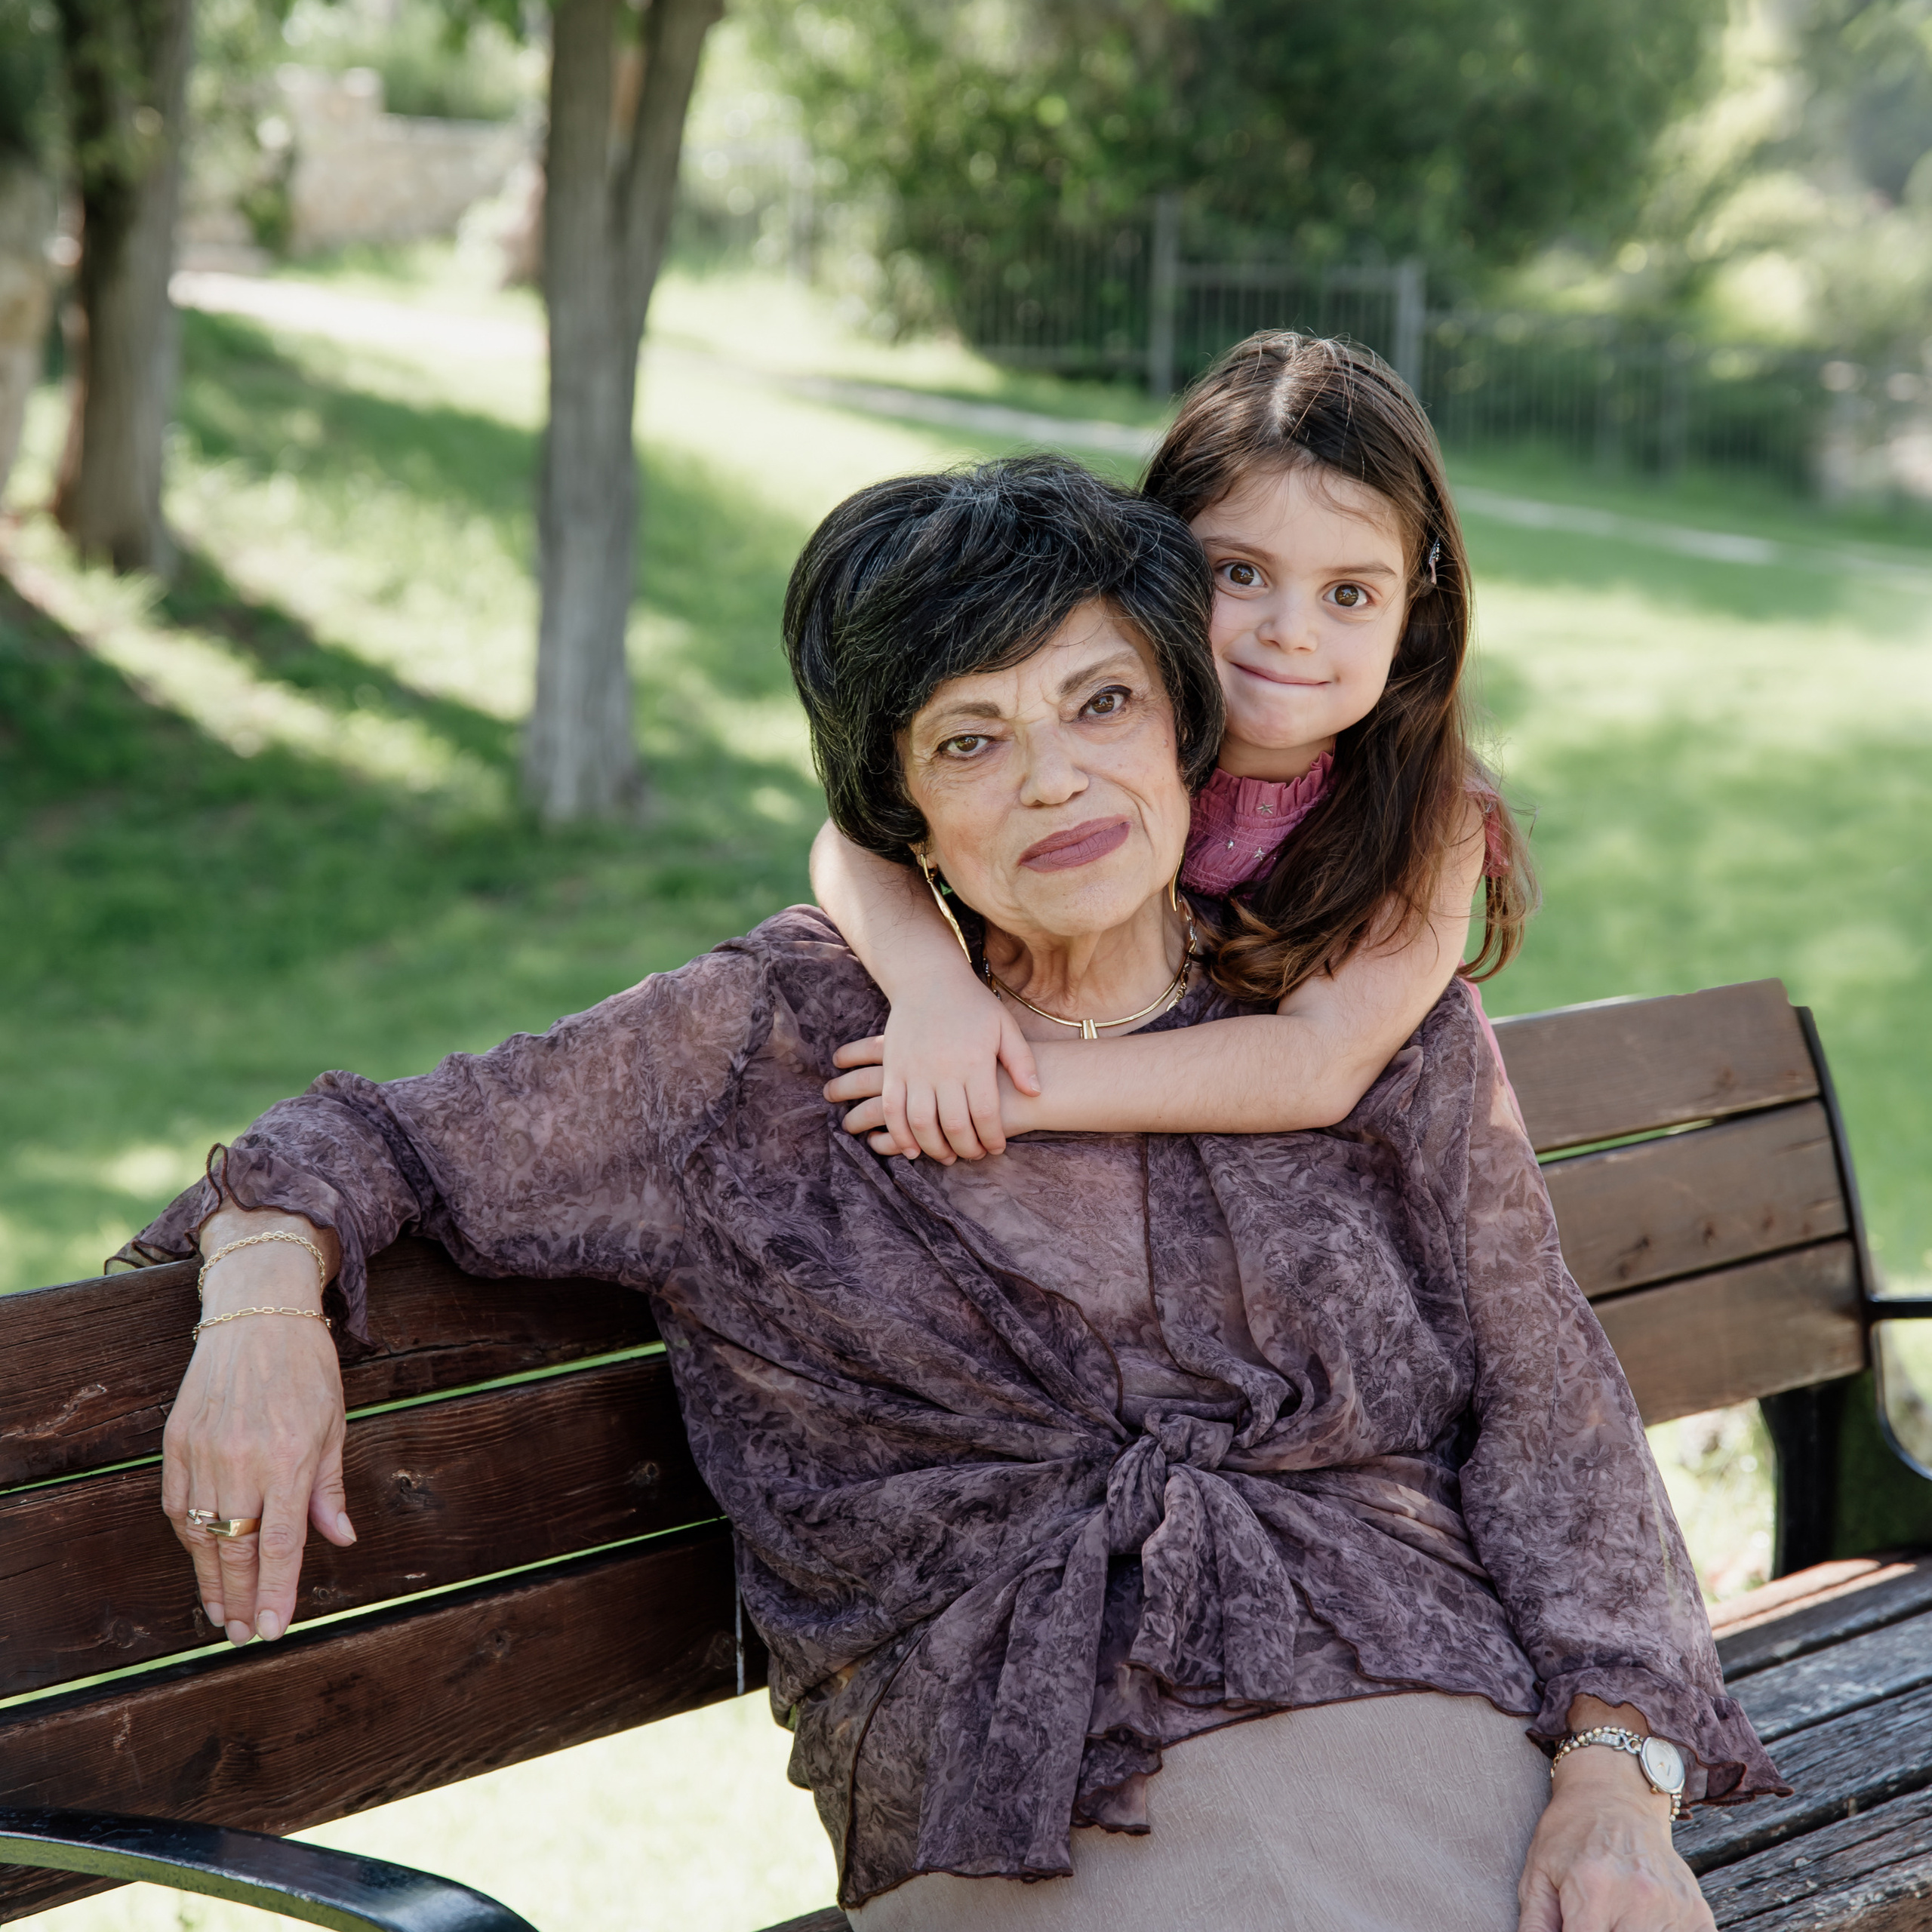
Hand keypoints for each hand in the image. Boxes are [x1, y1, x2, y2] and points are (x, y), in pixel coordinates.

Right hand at [160, 1214, 355, 1645]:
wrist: (257, 1313)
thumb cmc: (307, 1367)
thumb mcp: (334, 1423)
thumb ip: (329, 1487)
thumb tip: (341, 1539)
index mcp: (290, 1456)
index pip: (280, 1544)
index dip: (276, 1593)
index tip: (272, 1630)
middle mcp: (243, 1459)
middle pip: (236, 1550)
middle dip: (240, 1599)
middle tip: (243, 1634)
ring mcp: (204, 1451)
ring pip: (202, 1535)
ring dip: (210, 1578)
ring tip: (221, 1612)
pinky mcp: (176, 1441)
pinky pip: (178, 1506)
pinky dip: (189, 1537)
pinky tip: (202, 1559)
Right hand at [823, 982, 1038, 1161]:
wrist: (927, 979)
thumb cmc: (972, 1004)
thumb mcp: (1004, 1026)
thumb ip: (1021, 1060)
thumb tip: (1035, 1093)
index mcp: (974, 1061)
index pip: (986, 1114)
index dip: (993, 1138)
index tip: (997, 1148)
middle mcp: (943, 1069)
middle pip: (955, 1125)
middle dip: (967, 1149)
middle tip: (975, 1155)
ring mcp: (914, 1070)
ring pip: (921, 1124)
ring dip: (934, 1148)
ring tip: (947, 1156)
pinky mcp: (894, 1069)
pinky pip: (892, 1110)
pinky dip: (899, 1135)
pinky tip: (911, 1148)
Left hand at [1518, 1747, 1712, 1931]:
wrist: (1615, 1795)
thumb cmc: (1570, 1835)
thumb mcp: (1538, 1874)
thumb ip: (1535, 1926)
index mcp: (1593, 1889)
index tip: (1573, 1927)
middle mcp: (1638, 1899)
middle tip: (1592, 1919)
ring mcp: (1673, 1907)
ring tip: (1613, 1915)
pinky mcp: (1697, 1915)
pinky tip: (1643, 1920)